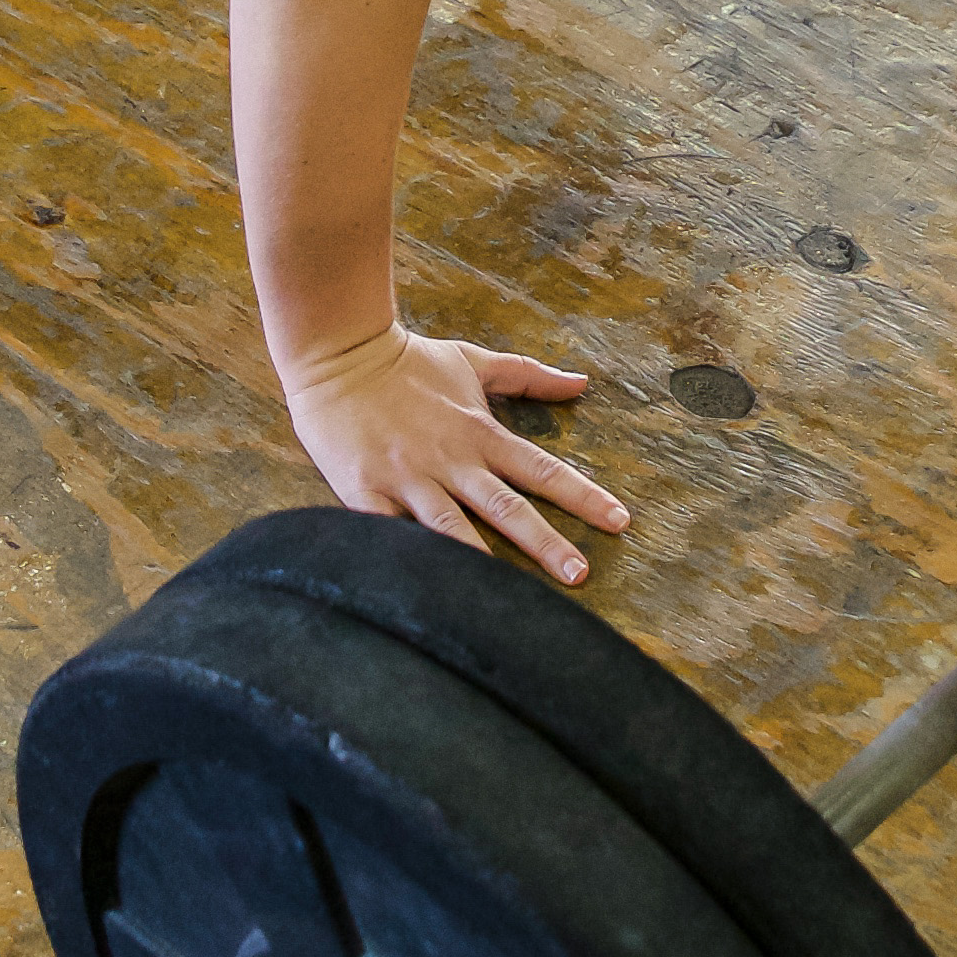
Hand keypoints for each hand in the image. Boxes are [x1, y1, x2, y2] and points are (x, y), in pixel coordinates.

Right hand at [282, 324, 624, 581]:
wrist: (336, 353)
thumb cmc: (406, 361)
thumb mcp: (472, 362)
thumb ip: (528, 376)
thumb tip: (582, 382)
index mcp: (480, 433)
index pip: (543, 469)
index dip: (584, 496)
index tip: (619, 521)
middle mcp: (450, 460)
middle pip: (507, 507)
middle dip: (546, 543)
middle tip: (581, 575)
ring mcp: (408, 479)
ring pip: (452, 528)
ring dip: (483, 564)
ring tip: (510, 603)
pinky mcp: (366, 493)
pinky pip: (390, 536)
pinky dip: (408, 563)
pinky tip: (427, 594)